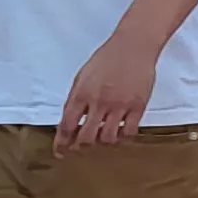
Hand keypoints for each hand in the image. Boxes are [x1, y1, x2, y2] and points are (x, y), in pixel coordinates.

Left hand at [55, 34, 158, 154]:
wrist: (133, 46)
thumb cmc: (106, 58)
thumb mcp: (82, 76)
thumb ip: (75, 99)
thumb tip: (68, 122)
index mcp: (82, 93)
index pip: (68, 125)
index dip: (62, 143)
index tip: (60, 152)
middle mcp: (99, 102)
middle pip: (86, 137)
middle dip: (81, 146)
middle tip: (82, 147)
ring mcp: (119, 105)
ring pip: (108, 138)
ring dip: (102, 142)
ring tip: (102, 137)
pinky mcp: (138, 106)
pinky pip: (129, 132)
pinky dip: (123, 138)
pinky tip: (120, 133)